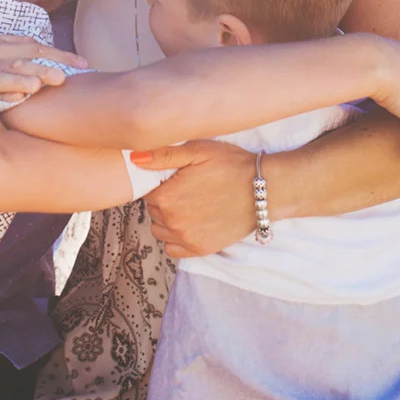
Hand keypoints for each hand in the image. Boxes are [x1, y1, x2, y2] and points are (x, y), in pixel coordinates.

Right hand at [0, 35, 87, 104]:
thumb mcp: (4, 49)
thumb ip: (27, 51)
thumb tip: (59, 59)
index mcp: (8, 44)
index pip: (39, 48)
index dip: (61, 56)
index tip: (83, 66)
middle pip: (26, 60)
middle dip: (45, 68)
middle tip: (63, 78)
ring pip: (6, 74)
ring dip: (23, 79)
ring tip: (37, 86)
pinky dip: (3, 93)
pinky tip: (16, 98)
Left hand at [135, 139, 256, 257]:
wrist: (265, 190)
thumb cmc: (232, 165)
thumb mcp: (198, 150)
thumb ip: (163, 155)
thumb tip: (135, 159)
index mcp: (167, 196)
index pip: (147, 190)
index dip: (161, 182)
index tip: (178, 177)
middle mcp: (172, 221)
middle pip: (153, 210)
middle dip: (165, 200)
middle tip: (187, 189)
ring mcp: (186, 238)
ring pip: (160, 230)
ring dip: (168, 220)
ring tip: (190, 205)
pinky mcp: (200, 249)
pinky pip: (172, 250)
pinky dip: (176, 239)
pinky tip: (190, 224)